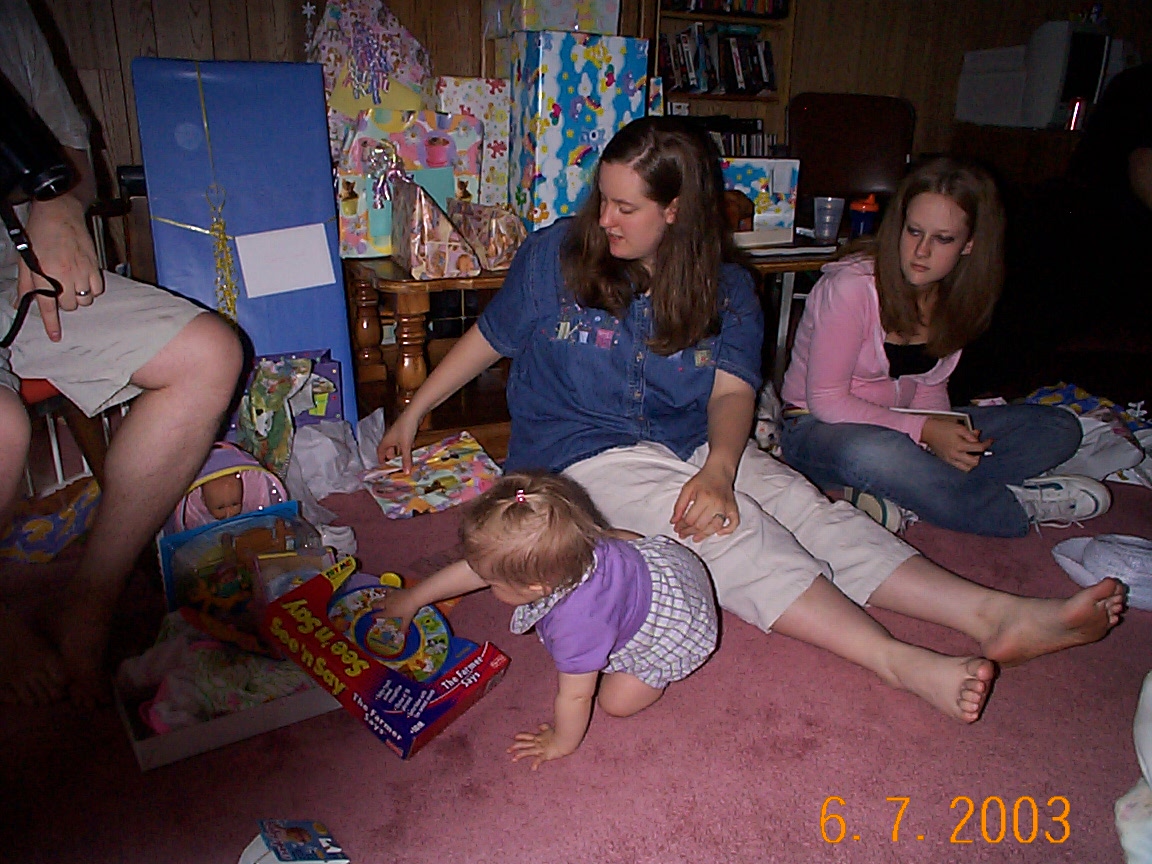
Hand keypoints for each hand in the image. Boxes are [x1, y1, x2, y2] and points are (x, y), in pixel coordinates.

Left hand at [17, 195, 102, 341]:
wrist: (59, 213)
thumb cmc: (40, 233)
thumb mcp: (25, 260)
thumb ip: (26, 284)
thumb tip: (20, 302)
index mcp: (44, 274)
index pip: (48, 306)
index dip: (52, 324)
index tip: (55, 336)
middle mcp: (64, 275)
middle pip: (69, 306)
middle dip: (64, 302)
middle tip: (59, 289)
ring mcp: (81, 271)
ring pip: (85, 300)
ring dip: (78, 296)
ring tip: (72, 284)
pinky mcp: (94, 266)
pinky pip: (98, 290)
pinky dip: (92, 289)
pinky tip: (84, 280)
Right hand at [370, 587, 416, 635]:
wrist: (413, 597)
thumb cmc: (409, 609)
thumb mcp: (407, 619)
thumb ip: (404, 626)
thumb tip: (402, 634)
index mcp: (389, 612)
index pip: (380, 614)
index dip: (375, 616)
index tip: (371, 616)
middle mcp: (387, 604)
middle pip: (378, 605)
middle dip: (374, 607)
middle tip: (373, 607)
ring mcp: (390, 597)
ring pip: (381, 598)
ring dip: (379, 600)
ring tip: (378, 601)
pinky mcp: (394, 591)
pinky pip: (387, 591)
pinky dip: (386, 591)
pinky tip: (387, 591)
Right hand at [376, 411, 421, 471]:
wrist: (414, 414)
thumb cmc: (406, 429)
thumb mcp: (406, 446)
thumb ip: (406, 459)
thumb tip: (406, 473)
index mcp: (386, 441)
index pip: (380, 451)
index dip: (381, 459)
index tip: (383, 466)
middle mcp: (390, 437)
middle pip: (388, 449)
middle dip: (392, 456)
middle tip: (396, 464)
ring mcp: (397, 433)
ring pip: (397, 445)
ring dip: (400, 452)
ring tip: (404, 459)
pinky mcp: (405, 431)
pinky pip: (403, 441)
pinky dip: (406, 446)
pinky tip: (412, 449)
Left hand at [507, 723, 573, 769]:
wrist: (566, 739)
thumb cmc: (559, 734)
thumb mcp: (550, 729)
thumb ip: (544, 727)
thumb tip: (539, 726)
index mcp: (539, 738)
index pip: (528, 736)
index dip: (521, 736)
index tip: (515, 737)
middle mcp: (538, 743)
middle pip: (524, 744)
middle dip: (515, 747)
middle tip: (507, 750)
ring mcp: (541, 749)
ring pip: (528, 752)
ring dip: (520, 755)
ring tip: (513, 759)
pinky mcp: (546, 755)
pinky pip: (540, 760)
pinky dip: (536, 764)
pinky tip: (533, 768)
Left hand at [670, 463, 739, 541]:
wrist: (719, 471)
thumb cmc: (703, 479)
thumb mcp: (687, 489)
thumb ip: (679, 506)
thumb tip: (674, 521)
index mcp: (704, 498)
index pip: (690, 519)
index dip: (682, 526)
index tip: (677, 528)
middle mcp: (716, 504)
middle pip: (701, 525)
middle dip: (689, 532)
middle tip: (683, 534)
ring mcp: (726, 507)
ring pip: (715, 527)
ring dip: (704, 535)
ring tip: (695, 538)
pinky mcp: (733, 508)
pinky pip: (733, 523)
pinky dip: (727, 530)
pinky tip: (718, 533)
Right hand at [920, 416, 989, 472]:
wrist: (928, 431)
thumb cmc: (942, 427)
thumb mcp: (959, 427)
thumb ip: (970, 434)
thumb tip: (978, 438)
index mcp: (959, 445)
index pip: (979, 448)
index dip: (987, 444)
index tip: (990, 441)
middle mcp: (955, 455)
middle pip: (975, 462)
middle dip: (980, 455)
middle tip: (979, 448)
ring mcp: (950, 459)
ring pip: (967, 468)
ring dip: (973, 462)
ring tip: (973, 454)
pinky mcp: (947, 461)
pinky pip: (959, 467)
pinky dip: (965, 464)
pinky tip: (966, 456)